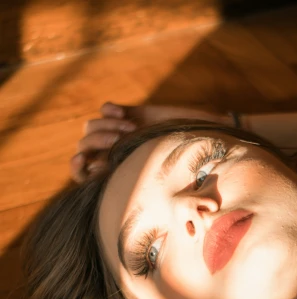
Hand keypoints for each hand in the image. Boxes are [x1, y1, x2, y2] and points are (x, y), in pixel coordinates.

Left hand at [70, 101, 229, 182]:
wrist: (204, 137)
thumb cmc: (187, 165)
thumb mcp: (156, 175)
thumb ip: (128, 177)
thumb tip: (95, 175)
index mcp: (116, 173)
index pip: (83, 173)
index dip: (77, 168)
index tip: (82, 160)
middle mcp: (114, 154)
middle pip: (83, 146)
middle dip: (98, 141)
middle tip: (124, 138)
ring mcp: (119, 133)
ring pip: (90, 126)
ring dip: (106, 126)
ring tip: (130, 127)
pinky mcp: (127, 114)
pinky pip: (104, 109)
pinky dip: (108, 110)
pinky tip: (124, 114)